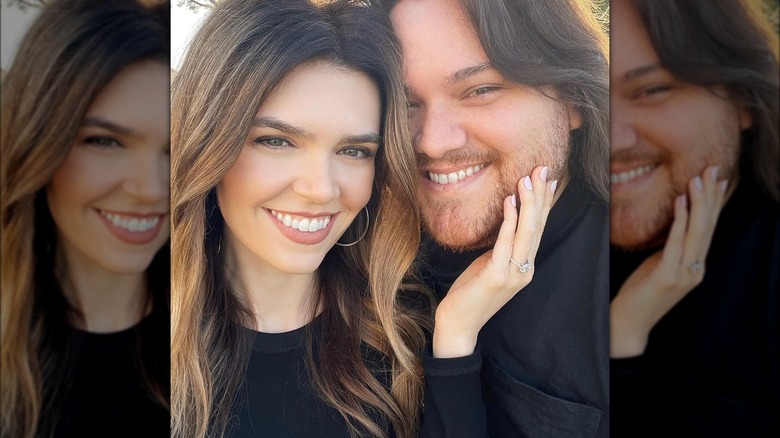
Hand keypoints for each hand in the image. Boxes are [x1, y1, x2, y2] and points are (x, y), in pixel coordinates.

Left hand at [432, 165, 556, 357]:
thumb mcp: (488, 265)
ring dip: (528, 203)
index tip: (549, 179)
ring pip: (527, 233)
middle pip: (537, 227)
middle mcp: (525, 270)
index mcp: (525, 266)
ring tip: (527, 179)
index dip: (544, 204)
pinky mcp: (497, 278)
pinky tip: (509, 202)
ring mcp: (513, 275)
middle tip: (543, 169)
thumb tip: (505, 223)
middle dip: (540, 196)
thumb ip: (501, 248)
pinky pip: (505, 245)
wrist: (458, 325)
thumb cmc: (471, 293)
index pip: (538, 229)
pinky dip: (509, 222)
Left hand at [610, 166, 728, 357]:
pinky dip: (680, 220)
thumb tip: (675, 224)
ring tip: (698, 178)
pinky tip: (680, 201)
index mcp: (695, 266)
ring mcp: (685, 274)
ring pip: (697, 232)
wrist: (629, 324)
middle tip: (714, 170)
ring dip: (698, 202)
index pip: (709, 229)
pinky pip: (676, 243)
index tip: (719, 180)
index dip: (714, 204)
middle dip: (711, 196)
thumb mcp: (659, 266)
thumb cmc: (641, 293)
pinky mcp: (668, 276)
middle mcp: (696, 269)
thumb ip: (671, 249)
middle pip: (708, 227)